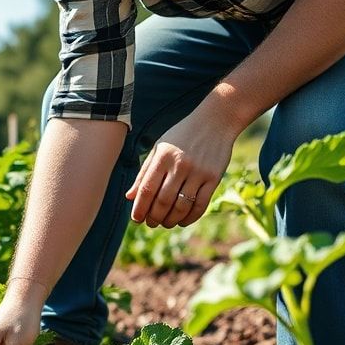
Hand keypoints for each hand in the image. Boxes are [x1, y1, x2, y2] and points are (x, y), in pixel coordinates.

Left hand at [125, 107, 237, 228]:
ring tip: (165, 223)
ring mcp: (198, 172)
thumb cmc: (182, 136)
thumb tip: (130, 197)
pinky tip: (182, 221)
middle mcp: (180, 165)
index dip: (140, 208)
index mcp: (163, 157)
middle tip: (151, 223)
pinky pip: (201, 205)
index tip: (136, 219)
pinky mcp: (214, 178)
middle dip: (154, 217)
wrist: (215, 121)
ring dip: (171, 220)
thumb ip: (144, 173)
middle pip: (163, 201)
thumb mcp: (159, 149)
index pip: (147, 189)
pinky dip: (190, 218)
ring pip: (181, 206)